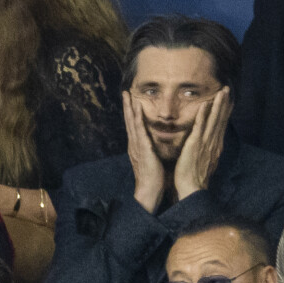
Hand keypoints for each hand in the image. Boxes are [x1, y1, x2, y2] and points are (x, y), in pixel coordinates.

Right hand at [123, 91, 165, 212]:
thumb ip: (153, 153)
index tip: (131, 102)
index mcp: (137, 148)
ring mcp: (136, 145)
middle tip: (125, 92)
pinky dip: (137, 116)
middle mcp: (134, 144)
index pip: (133, 127)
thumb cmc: (154, 179)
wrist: (150, 190)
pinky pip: (139, 129)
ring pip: (131, 122)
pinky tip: (137, 107)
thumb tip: (158, 147)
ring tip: (128, 94)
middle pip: (129, 121)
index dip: (131, 114)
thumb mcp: (153, 161)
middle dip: (127, 106)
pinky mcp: (142, 148)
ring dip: (129, 107)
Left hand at [174, 87, 231, 199]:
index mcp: (215, 147)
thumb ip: (208, 152)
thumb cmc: (195, 178)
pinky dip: (204, 115)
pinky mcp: (196, 144)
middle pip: (221, 120)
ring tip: (221, 92)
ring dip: (218, 105)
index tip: (228, 101)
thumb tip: (210, 148)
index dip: (225, 112)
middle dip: (224, 104)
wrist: (192, 188)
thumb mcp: (205, 163)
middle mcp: (214, 143)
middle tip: (227, 90)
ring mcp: (206, 143)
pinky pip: (201, 126)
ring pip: (214, 120)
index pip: (221, 126)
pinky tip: (206, 104)